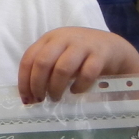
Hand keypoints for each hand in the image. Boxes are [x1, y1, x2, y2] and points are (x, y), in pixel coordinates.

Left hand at [18, 27, 138, 102]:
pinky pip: (86, 74)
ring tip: (56, 98)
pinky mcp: (101, 54)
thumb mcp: (59, 56)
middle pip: (42, 63)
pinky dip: (78, 86)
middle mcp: (64, 38)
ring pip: (62, 69)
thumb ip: (45, 69)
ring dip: (55, 87)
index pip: (29, 59)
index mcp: (50, 39)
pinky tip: (75, 91)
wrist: (114, 48)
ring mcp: (83, 45)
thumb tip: (28, 96)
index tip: (26, 98)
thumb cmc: (80, 56)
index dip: (24, 81)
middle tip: (40, 99)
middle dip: (37, 85)